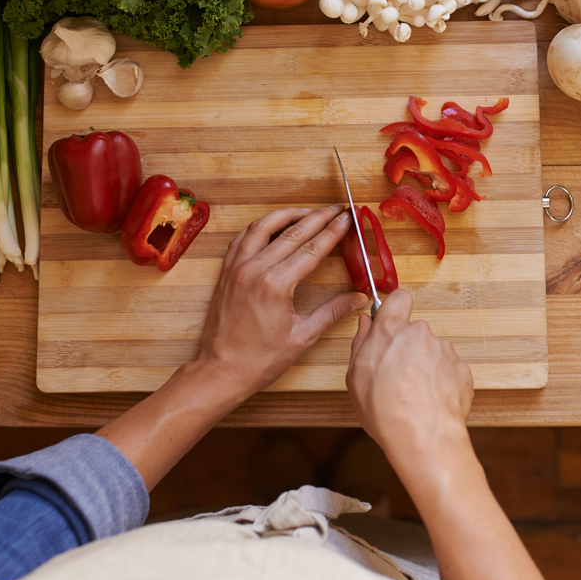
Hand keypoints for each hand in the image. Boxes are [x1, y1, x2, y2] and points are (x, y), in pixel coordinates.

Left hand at [195, 204, 368, 399]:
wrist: (221, 371)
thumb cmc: (259, 360)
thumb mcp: (302, 337)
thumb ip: (332, 312)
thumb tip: (359, 298)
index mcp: (275, 284)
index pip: (312, 249)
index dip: (332, 231)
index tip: (346, 218)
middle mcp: (254, 270)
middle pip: (292, 233)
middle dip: (317, 218)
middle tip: (335, 209)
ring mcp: (236, 269)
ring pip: (263, 228)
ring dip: (286, 215)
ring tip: (306, 211)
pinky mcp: (226, 273)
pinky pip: (242, 239)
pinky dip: (258, 228)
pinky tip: (270, 226)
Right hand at [346, 288, 473, 473]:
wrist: (422, 436)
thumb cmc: (386, 410)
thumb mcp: (355, 377)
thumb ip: (361, 342)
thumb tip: (366, 324)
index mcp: (391, 330)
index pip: (398, 298)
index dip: (395, 307)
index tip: (391, 320)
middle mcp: (420, 333)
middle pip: (414, 331)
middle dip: (407, 347)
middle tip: (397, 374)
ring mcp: (444, 350)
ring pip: (432, 351)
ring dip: (425, 366)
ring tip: (414, 394)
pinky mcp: (462, 369)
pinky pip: (448, 369)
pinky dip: (441, 382)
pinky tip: (430, 401)